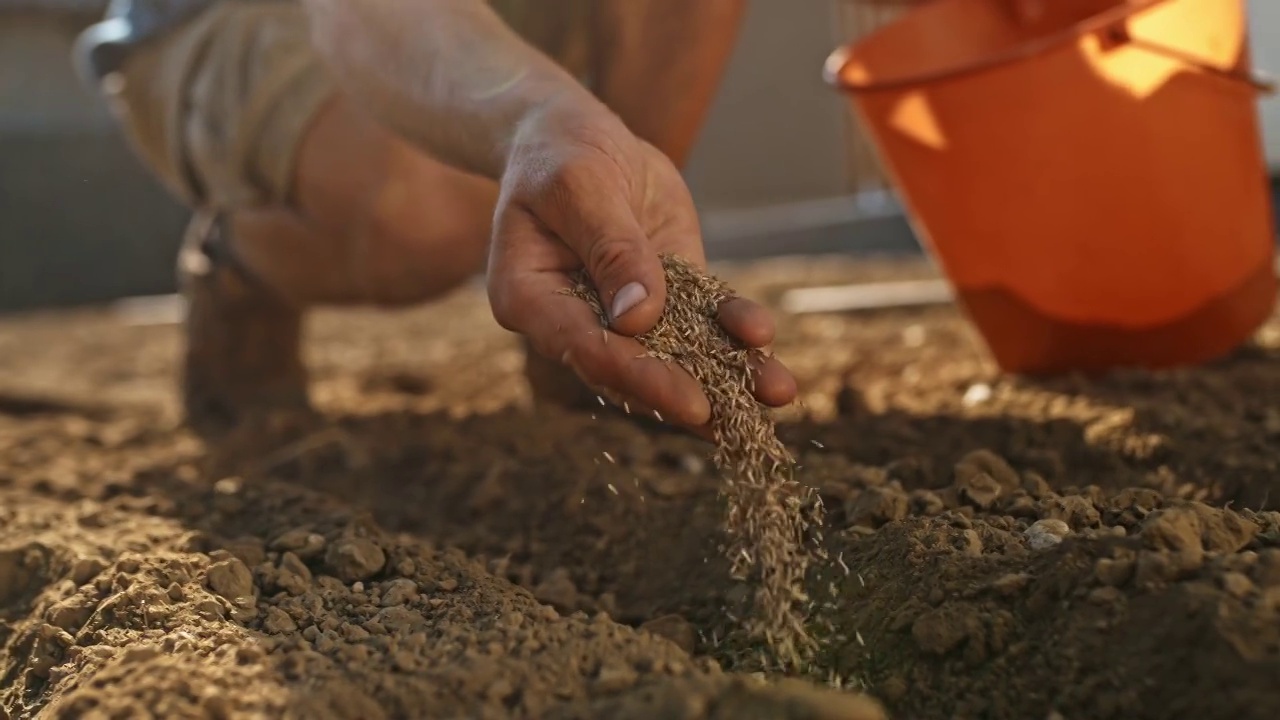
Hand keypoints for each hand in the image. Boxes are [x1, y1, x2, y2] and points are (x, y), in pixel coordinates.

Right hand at [486, 99, 796, 432]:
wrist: (575, 134)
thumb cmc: (559, 154)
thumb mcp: (579, 187)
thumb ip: (609, 248)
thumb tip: (639, 316)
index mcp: (531, 300)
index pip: (588, 351)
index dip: (640, 377)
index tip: (689, 401)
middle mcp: (576, 318)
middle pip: (634, 367)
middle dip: (691, 394)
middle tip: (737, 422)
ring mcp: (624, 309)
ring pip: (676, 350)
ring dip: (728, 375)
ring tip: (777, 393)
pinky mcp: (665, 289)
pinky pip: (701, 316)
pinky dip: (735, 330)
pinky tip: (766, 341)